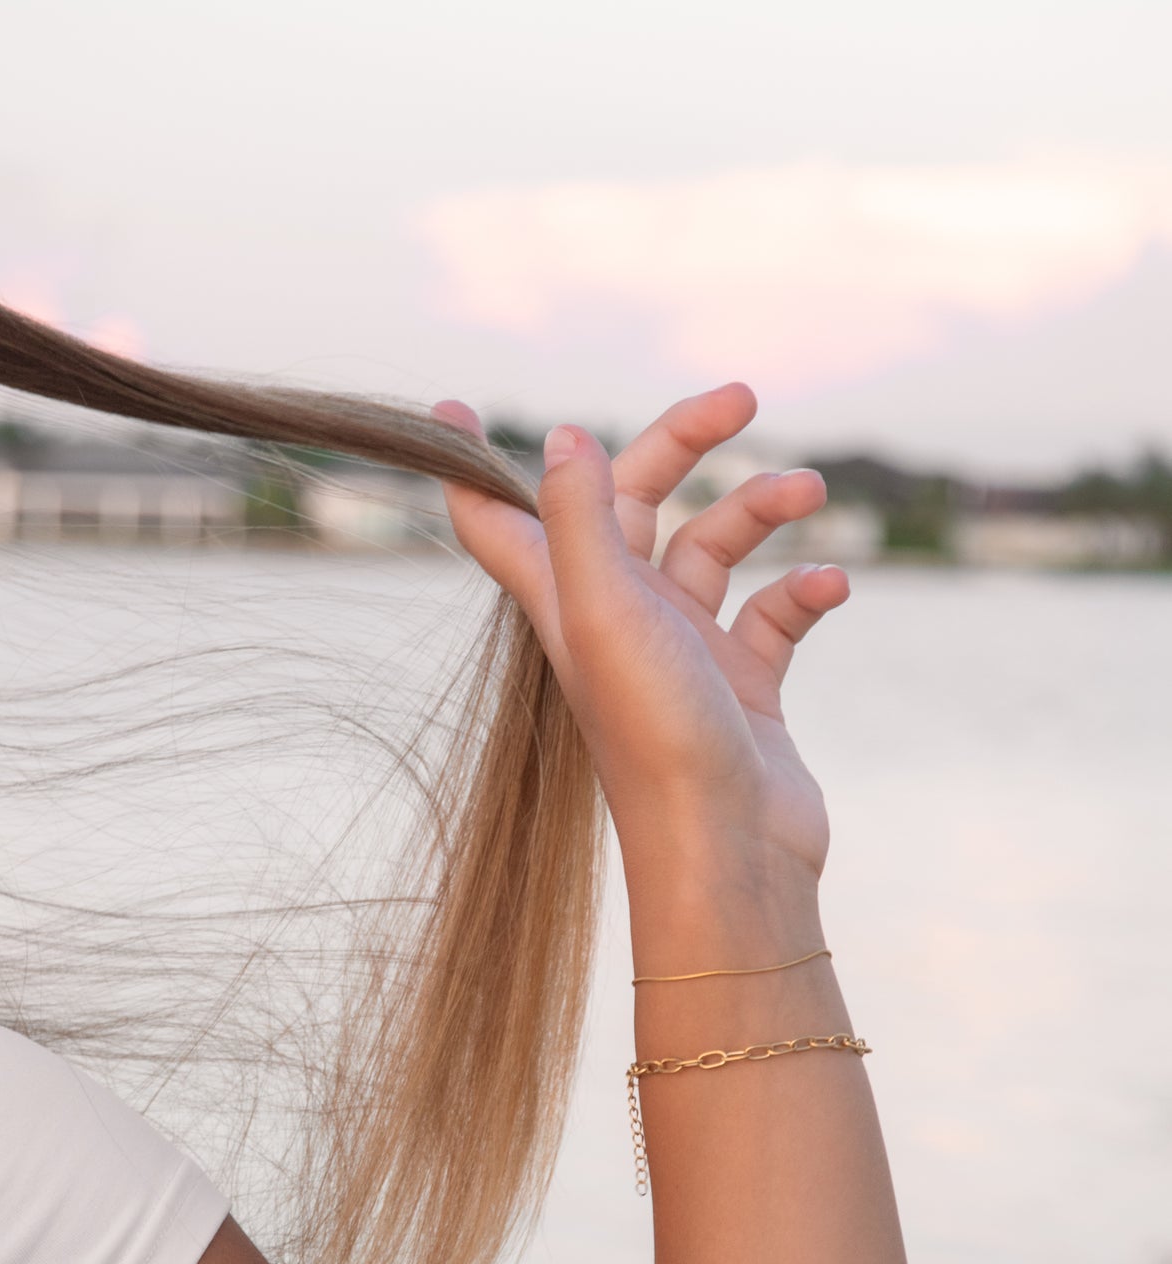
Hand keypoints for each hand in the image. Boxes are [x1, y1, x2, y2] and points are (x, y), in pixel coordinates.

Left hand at [433, 384, 848, 882]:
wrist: (730, 850)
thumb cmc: (655, 736)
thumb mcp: (605, 612)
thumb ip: (579, 519)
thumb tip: (563, 435)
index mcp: (566, 598)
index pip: (496, 518)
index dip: (466, 461)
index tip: (449, 404)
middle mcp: (616, 616)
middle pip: (633, 501)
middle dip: (682, 441)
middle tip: (742, 398)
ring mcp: (682, 649)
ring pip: (714, 547)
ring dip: (759, 508)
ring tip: (807, 488)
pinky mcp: (741, 683)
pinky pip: (772, 611)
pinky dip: (801, 587)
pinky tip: (829, 584)